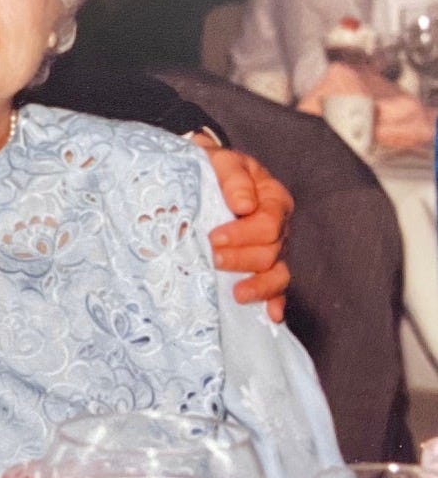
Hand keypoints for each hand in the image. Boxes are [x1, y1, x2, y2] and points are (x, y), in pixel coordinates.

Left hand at [194, 134, 291, 322]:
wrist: (200, 175)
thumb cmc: (210, 168)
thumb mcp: (219, 161)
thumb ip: (233, 177)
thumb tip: (244, 204)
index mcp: (272, 198)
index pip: (268, 223)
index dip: (243, 234)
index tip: (213, 237)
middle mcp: (278, 226)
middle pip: (271, 251)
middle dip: (241, 258)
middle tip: (211, 258)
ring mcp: (272, 249)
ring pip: (277, 273)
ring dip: (258, 285)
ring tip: (236, 293)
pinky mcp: (262, 268)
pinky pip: (277, 289)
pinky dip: (274, 301)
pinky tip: (271, 316)